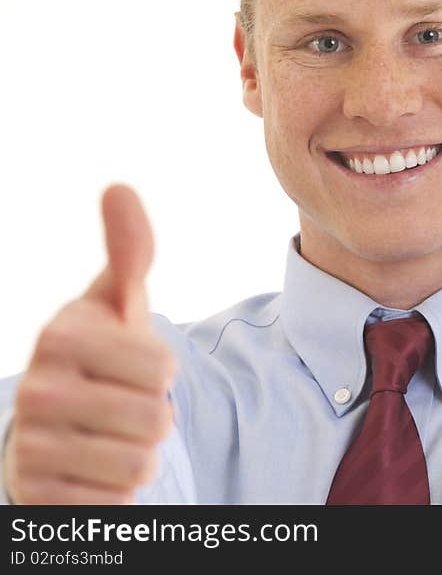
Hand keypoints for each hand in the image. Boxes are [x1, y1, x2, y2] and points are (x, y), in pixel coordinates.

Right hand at [3, 185, 176, 503]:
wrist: (55, 425)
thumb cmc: (99, 356)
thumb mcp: (116, 302)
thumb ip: (128, 252)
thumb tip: (119, 187)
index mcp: (60, 335)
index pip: (163, 366)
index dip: (163, 371)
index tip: (135, 366)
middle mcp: (36, 389)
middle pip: (155, 418)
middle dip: (154, 415)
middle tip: (124, 404)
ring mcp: (31, 446)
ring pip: (140, 464)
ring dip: (140, 453)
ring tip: (111, 436)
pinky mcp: (36, 496)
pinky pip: (116, 503)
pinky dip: (119, 491)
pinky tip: (94, 471)